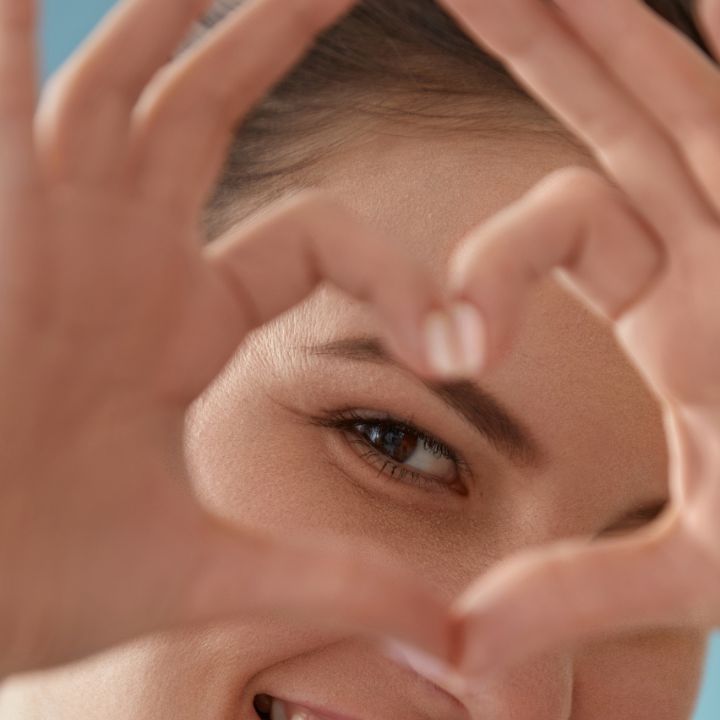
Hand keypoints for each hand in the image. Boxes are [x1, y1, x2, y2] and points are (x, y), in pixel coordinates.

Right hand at [0, 0, 454, 675]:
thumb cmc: (40, 582)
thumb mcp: (216, 571)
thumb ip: (340, 582)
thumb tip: (456, 643)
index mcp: (184, 317)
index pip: (320, 241)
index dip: (400, 280)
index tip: (455, 352)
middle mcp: (121, 249)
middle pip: (217, 102)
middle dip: (275, 25)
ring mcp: (44, 220)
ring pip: (122, 68)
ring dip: (173, 1)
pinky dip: (13, 30)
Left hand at [426, 0, 719, 688]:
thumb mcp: (703, 567)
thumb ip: (575, 593)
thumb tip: (461, 653)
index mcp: (682, 301)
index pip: (564, 226)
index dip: (492, 267)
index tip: (458, 352)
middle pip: (614, 108)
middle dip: (542, 36)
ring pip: (686, 78)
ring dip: (617, 17)